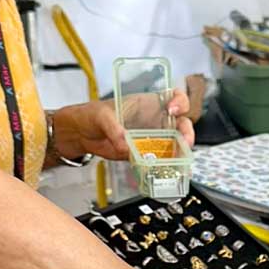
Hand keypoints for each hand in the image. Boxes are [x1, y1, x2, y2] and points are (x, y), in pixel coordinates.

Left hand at [52, 89, 194, 162]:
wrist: (81, 135)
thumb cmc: (92, 115)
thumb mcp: (102, 116)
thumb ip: (113, 129)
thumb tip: (124, 145)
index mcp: (149, 103)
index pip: (175, 97)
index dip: (180, 101)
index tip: (173, 109)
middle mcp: (155, 120)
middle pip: (181, 124)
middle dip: (187, 133)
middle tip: (185, 142)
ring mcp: (152, 138)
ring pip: (174, 145)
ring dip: (180, 154)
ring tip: (179, 162)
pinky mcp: (145, 154)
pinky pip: (160, 160)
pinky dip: (166, 167)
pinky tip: (168, 171)